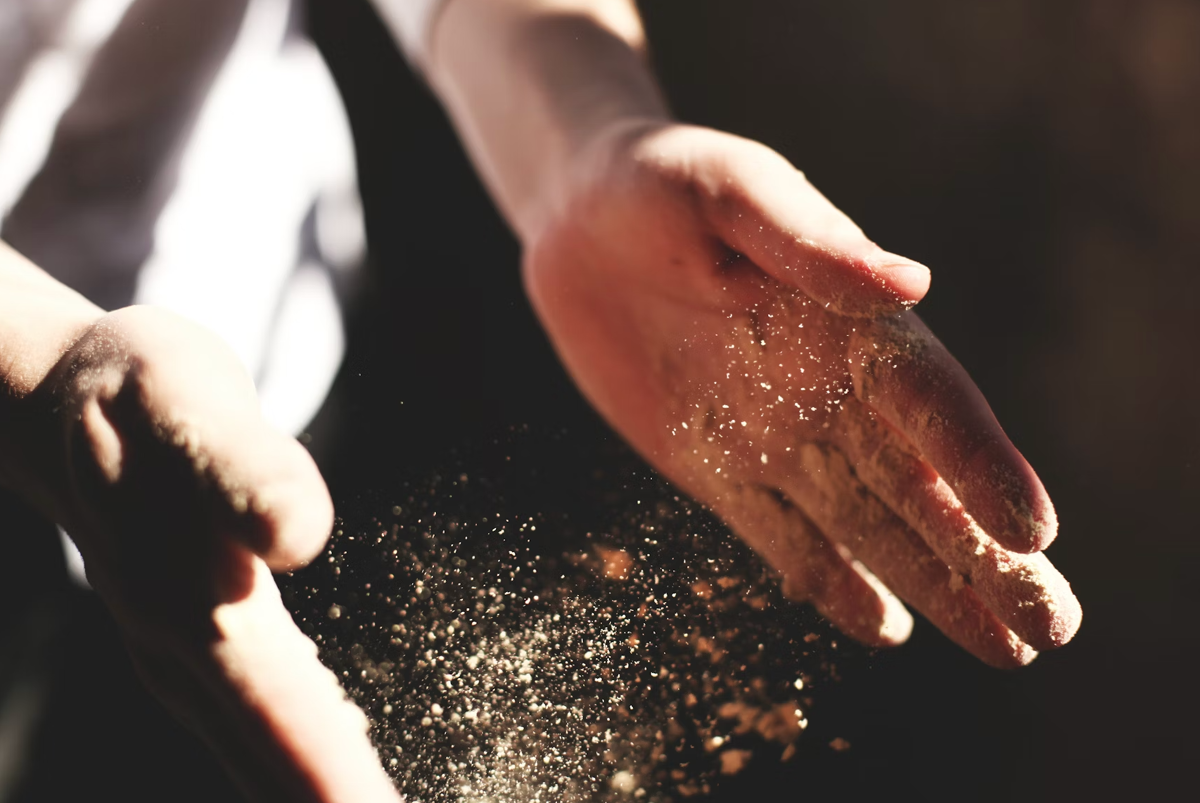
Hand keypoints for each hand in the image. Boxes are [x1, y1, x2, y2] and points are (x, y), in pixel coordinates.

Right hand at [28, 306, 398, 800]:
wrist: (62, 391)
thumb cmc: (137, 390)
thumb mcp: (187, 404)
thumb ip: (244, 472)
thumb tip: (297, 537)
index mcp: (192, 604)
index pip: (283, 720)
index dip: (331, 784)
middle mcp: (181, 645)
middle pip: (270, 757)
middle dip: (327, 801)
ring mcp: (178, 647)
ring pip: (252, 747)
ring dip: (302, 789)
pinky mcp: (188, 632)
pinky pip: (248, 717)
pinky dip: (287, 757)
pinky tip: (318, 770)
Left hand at [524, 122, 1080, 666]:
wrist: (584, 223)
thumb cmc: (665, 183)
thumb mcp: (734, 194)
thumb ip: (811, 243)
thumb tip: (910, 288)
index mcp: (853, 324)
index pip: (933, 404)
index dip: (984, 465)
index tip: (1033, 532)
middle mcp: (831, 392)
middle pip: (923, 486)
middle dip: (990, 557)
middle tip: (1055, 627)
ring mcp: (776, 437)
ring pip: (868, 526)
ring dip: (934, 586)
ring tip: (1005, 650)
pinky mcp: (716, 468)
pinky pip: (780, 536)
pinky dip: (831, 583)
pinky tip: (882, 628)